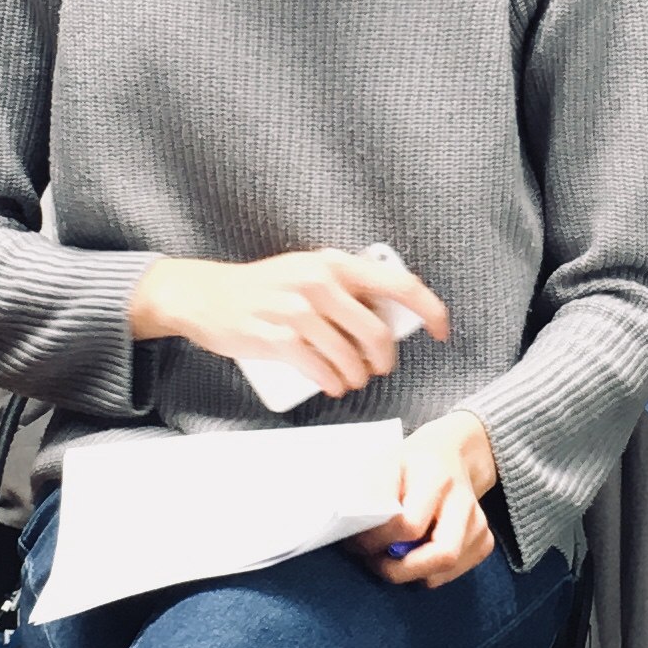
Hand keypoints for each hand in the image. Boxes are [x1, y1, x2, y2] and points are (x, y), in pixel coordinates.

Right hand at [131, 248, 451, 397]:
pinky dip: (333, 384)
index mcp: (335, 263)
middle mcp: (319, 282)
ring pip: (350, 358)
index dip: (430, 310)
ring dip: (358, 378)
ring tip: (352, 380)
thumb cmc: (266, 288)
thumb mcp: (309, 271)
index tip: (441, 332)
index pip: (400, 284)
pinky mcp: (275, 338)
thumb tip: (393, 316)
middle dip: (385, 361)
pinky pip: (320, 371)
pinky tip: (333, 385)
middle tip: (377, 369)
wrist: (206, 296)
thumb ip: (347, 286)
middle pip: (377, 334)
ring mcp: (296, 311)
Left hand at [357, 413, 497, 587]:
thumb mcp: (381, 465)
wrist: (450, 453)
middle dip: (401, 570)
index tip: (356, 541)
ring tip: (389, 557)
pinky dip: (428, 573)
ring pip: (446, 568)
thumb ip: (370, 496)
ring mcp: (478, 521)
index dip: (378, 540)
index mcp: (434, 475)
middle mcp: (462, 499)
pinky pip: (454, 573)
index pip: (409, 523)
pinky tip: (413, 555)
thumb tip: (353, 531)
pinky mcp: (485, 539)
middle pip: (442, 554)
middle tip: (375, 562)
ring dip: (411, 573)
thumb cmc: (407, 463)